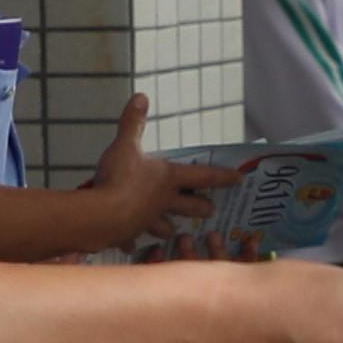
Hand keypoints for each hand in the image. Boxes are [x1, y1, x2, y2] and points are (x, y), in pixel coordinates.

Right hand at [76, 93, 228, 250]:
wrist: (102, 215)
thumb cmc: (118, 178)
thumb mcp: (124, 145)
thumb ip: (133, 123)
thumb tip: (140, 96)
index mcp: (167, 179)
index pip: (202, 176)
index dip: (222, 177)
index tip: (239, 179)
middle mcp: (163, 202)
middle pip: (191, 208)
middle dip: (202, 208)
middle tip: (210, 210)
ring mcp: (147, 221)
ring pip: (166, 227)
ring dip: (170, 228)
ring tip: (172, 229)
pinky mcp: (129, 234)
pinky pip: (132, 239)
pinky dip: (131, 241)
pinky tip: (128, 245)